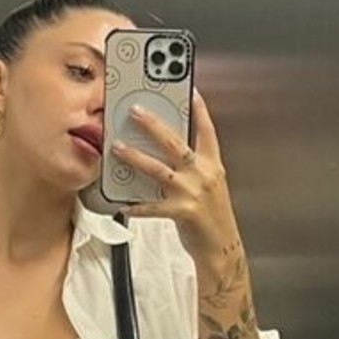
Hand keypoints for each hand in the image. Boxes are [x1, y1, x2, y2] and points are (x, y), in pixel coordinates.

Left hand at [112, 91, 239, 260]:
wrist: (221, 247)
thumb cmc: (212, 215)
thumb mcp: (209, 184)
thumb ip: (193, 166)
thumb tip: (166, 149)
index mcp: (212, 165)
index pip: (207, 131)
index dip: (199, 110)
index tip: (190, 91)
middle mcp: (203, 175)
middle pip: (175, 143)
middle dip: (153, 124)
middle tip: (134, 110)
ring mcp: (192, 192)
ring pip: (159, 169)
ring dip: (136, 157)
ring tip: (118, 147)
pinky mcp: (182, 212)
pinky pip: (153, 206)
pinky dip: (137, 205)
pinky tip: (123, 203)